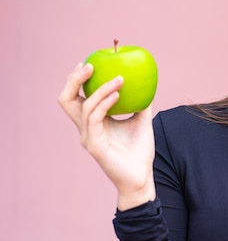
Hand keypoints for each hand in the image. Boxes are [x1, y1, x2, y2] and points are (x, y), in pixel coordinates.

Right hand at [58, 62, 156, 209]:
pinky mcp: (94, 145)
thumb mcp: (141, 121)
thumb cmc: (140, 151)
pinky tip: (117, 94)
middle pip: (67, 99)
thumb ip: (140, 103)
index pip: (77, 97)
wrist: (141, 177)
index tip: (89, 62)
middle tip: (91, 65)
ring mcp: (88, 136)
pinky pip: (95, 118)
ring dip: (101, 89)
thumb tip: (147, 83)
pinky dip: (104, 103)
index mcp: (94, 122)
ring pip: (83, 106)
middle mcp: (86, 128)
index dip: (77, 80)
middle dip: (75, 79)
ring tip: (119, 79)